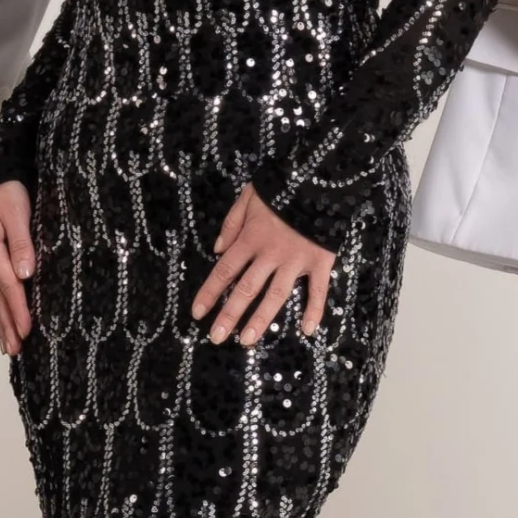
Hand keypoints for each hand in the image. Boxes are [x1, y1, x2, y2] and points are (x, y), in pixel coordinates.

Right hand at [0, 180, 36, 355]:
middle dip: (7, 325)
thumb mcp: (17, 212)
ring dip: (1, 323)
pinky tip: (3, 321)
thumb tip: (26, 274)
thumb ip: (21, 243)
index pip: (8, 284)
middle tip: (15, 351)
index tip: (28, 330)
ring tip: (8, 347)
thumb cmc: (7, 193)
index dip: (19, 309)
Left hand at [192, 186, 333, 345]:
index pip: (224, 270)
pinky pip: (318, 290)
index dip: (209, 292)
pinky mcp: (320, 261)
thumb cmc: (281, 186)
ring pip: (276, 295)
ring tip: (246, 340)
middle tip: (216, 337)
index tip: (197, 313)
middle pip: (246, 289)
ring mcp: (296, 260)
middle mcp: (270, 254)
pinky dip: (315, 310)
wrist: (319, 177)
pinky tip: (307, 330)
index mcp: (251, 238)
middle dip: (229, 314)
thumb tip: (217, 249)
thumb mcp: (249, 196)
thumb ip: (232, 223)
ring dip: (260, 320)